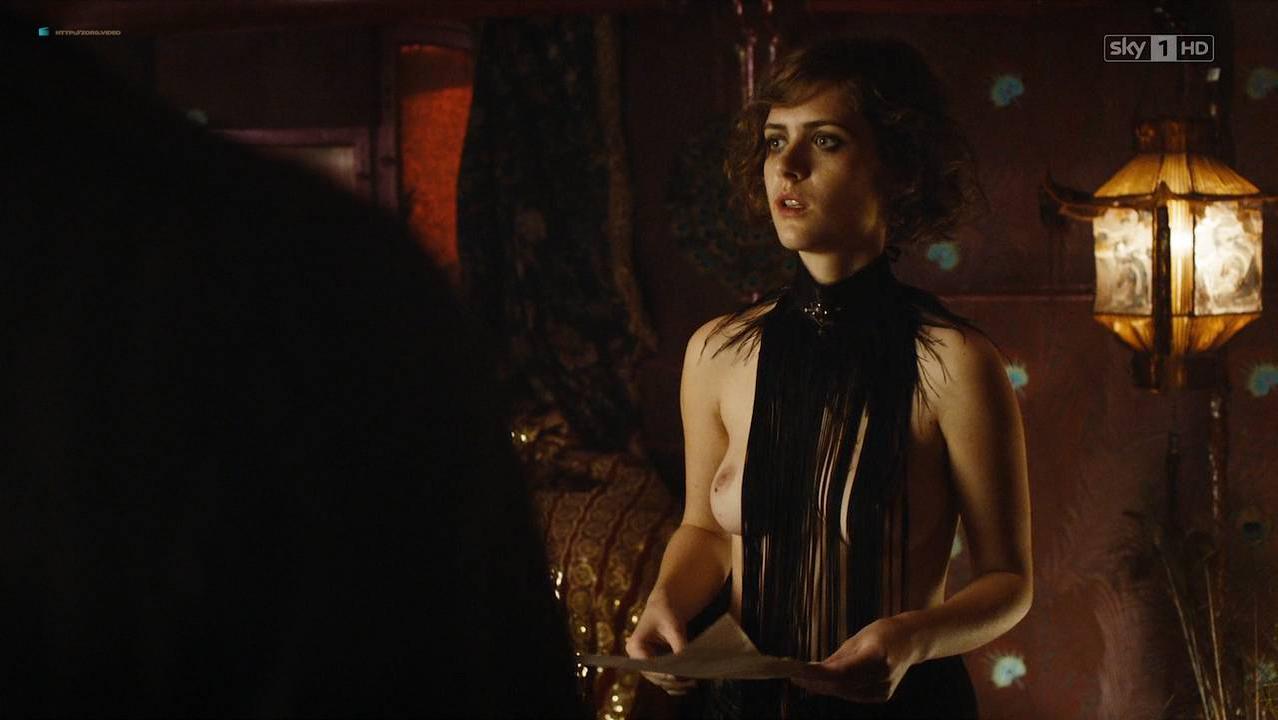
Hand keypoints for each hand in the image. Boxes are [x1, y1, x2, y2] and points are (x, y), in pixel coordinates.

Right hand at [624, 594, 696, 695]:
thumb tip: (686, 665)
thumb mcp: (674, 628)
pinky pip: (664, 679)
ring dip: (675, 685)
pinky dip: (675, 683)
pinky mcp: (654, 666)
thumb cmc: (667, 613)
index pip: (648, 665)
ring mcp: (644, 664)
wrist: (665, 608)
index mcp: (635, 646)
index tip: (677, 677)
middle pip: (654, 676)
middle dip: (672, 681)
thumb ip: (679, 646)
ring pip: (659, 680)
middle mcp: (636, 658)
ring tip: (692, 684)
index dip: (662, 673)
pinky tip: (688, 684)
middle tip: (690, 682)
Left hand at [791, 616, 917, 702]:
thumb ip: (837, 659)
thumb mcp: (858, 639)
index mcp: (878, 656)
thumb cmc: (883, 633)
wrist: (912, 641)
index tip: (798, 672)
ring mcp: (884, 689)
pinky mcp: (883, 696)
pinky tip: (822, 683)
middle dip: (816, 682)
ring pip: (845, 692)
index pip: (843, 672)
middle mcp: (883, 677)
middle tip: (793, 676)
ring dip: (822, 687)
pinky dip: (836, 688)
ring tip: (801, 678)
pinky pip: (853, 694)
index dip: (818, 675)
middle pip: (842, 686)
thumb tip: (812, 671)